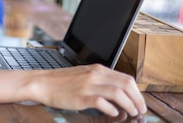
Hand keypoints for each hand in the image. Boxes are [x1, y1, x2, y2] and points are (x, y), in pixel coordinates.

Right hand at [0, 64, 146, 117]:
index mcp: (97, 69)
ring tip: (131, 113)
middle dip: (137, 99)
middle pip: (125, 84)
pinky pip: (102, 102)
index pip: (125, 78)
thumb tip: (117, 93)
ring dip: (129, 105)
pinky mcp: (81, 96)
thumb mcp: (83, 76)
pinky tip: (113, 113)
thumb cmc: (61, 82)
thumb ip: (100, 81)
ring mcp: (88, 85)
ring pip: (118, 93)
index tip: (140, 102)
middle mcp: (95, 75)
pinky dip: (112, 109)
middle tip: (140, 110)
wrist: (42, 83)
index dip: (137, 92)